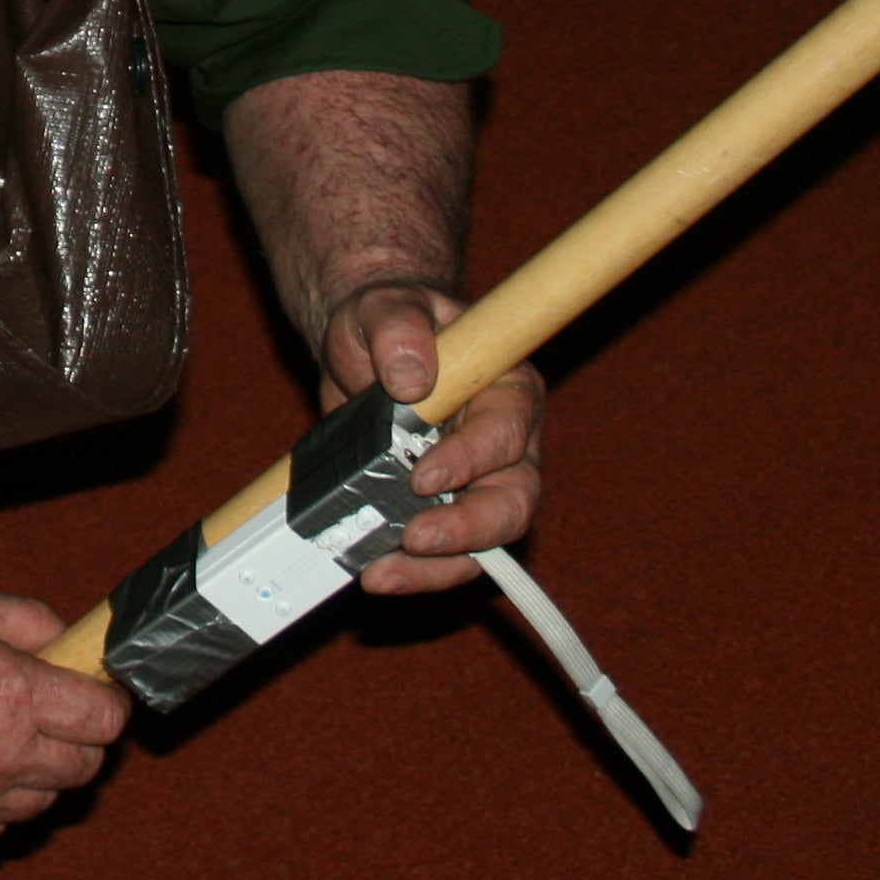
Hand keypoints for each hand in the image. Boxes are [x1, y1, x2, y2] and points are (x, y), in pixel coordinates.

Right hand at [0, 578, 130, 843]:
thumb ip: (28, 620)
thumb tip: (68, 642)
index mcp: (12, 695)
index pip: (104, 720)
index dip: (109, 698)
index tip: (94, 686)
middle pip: (83, 769)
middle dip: (82, 736)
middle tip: (55, 706)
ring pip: (42, 804)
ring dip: (41, 772)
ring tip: (8, 733)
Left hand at [318, 281, 545, 595]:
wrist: (365, 350)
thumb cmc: (388, 324)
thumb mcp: (385, 306)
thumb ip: (398, 327)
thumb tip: (410, 379)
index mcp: (506, 387)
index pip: (506, 429)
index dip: (474, 458)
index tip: (423, 475)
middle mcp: (508, 443)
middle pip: (514, 500)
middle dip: (469, 528)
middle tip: (414, 537)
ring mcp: (482, 484)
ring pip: (488, 541)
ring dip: (440, 565)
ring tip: (383, 571)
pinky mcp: (449, 511)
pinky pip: (452, 557)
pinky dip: (419, 573)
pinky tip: (378, 573)